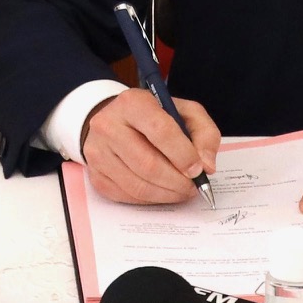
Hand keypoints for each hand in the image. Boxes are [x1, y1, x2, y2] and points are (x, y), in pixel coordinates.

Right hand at [77, 88, 222, 204]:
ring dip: (166, 194)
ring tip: (181, 190)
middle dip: (177, 181)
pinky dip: (151, 199)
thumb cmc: (154, 117)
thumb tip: (207, 165)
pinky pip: (127, 196)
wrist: (114, 121)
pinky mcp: (95, 174)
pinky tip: (162, 191)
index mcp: (133, 103)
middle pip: (148, 164)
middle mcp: (109, 125)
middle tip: (193, 186)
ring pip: (138, 185)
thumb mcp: (184, 112)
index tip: (199, 169)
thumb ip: (204, 133)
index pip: (161, 131)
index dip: (184, 155)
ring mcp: (98, 152)